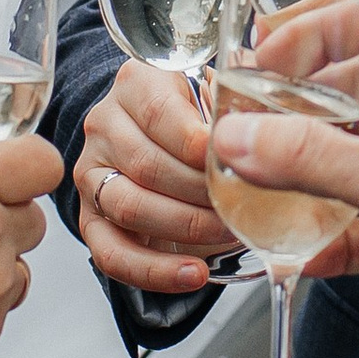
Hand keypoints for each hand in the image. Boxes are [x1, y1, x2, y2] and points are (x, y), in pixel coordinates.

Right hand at [75, 63, 241, 295]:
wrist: (152, 132)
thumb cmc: (194, 113)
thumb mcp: (213, 90)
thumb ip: (232, 102)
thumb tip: (269, 128)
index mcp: (136, 83)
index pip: (162, 114)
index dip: (200, 145)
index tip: (235, 163)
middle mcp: (105, 124)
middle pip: (148, 165)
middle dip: (201, 193)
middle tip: (243, 204)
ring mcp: (92, 172)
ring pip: (129, 207)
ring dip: (185, 227)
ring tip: (226, 234)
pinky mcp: (89, 217)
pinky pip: (112, 253)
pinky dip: (155, 270)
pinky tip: (193, 274)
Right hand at [209, 0, 358, 357]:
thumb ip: (311, 157)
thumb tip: (241, 138)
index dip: (317, 33)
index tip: (265, 59)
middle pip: (357, 96)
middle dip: (301, 113)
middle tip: (247, 126)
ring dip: (312, 179)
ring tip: (258, 188)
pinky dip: (337, 237)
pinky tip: (303, 251)